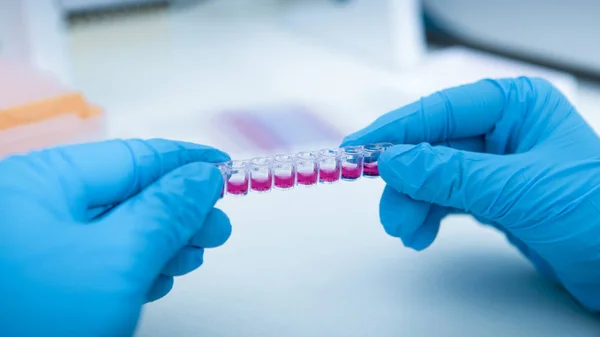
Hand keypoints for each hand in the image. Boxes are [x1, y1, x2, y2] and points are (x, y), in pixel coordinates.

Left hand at [0, 139, 231, 336]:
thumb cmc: (38, 319)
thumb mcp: (119, 258)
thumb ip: (168, 211)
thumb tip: (203, 178)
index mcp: (43, 182)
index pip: (133, 157)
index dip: (185, 161)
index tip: (225, 166)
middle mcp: (36, 207)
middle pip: (128, 194)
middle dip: (180, 211)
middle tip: (217, 228)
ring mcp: (38, 246)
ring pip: (119, 230)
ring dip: (164, 242)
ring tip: (194, 256)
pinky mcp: (46, 280)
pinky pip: (103, 260)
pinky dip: (138, 266)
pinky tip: (160, 277)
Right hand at [342, 77, 599, 311]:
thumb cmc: (598, 215)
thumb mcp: (517, 189)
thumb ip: (450, 175)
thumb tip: (396, 161)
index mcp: (516, 107)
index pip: (441, 111)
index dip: (397, 130)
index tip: (360, 147)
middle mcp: (504, 130)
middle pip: (433, 147)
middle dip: (408, 180)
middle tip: (390, 208)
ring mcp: (498, 165)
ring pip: (436, 176)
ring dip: (415, 203)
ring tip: (405, 229)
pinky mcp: (496, 198)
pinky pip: (448, 199)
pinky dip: (429, 215)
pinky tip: (420, 233)